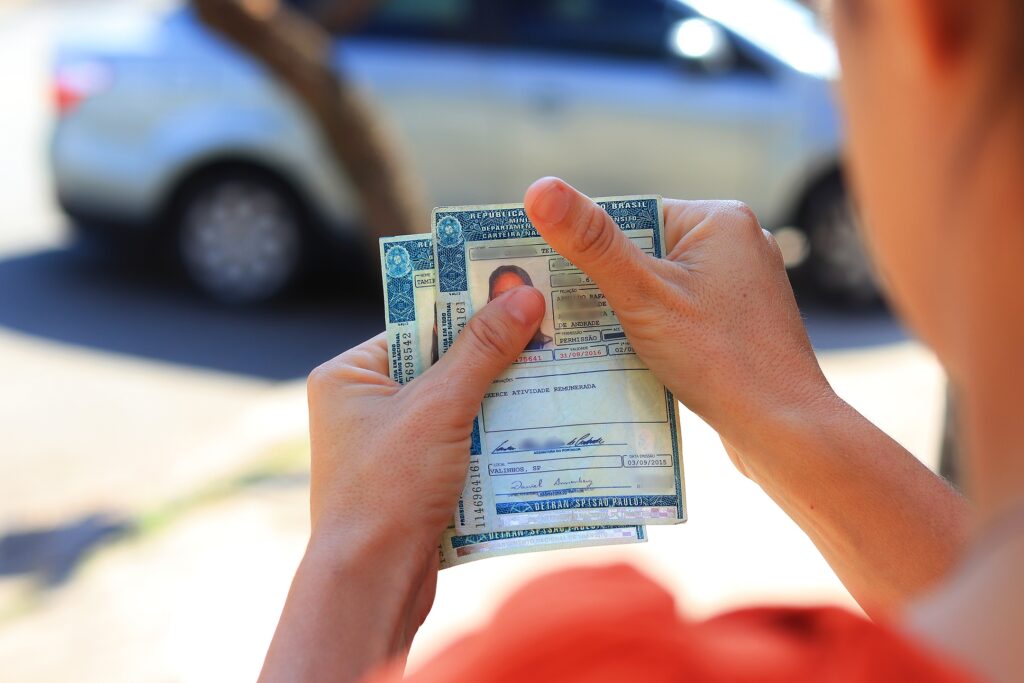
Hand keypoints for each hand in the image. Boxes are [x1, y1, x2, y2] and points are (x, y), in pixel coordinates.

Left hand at [260, 286, 544, 682]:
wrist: (372, 581)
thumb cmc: (388, 487)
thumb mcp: (440, 406)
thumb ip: (483, 349)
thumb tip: (526, 295)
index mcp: (349, 374)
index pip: (417, 324)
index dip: (469, 308)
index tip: (521, 292)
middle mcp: (362, 405)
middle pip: (441, 364)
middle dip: (494, 358)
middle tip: (550, 333)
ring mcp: (388, 444)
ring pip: (457, 406)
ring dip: (499, 400)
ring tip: (556, 376)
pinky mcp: (413, 478)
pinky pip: (460, 443)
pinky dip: (493, 438)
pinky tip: (537, 429)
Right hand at [524, 177, 835, 474]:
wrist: (783, 429)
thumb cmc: (719, 357)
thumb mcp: (641, 294)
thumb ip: (590, 243)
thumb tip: (538, 189)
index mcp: (720, 219)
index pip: (631, 217)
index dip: (590, 249)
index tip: (555, 280)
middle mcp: (739, 244)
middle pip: (645, 253)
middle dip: (608, 287)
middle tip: (568, 318)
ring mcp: (745, 286)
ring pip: (662, 289)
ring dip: (629, 315)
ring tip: (600, 343)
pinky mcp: (743, 323)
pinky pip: (683, 315)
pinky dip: (657, 334)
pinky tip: (636, 359)